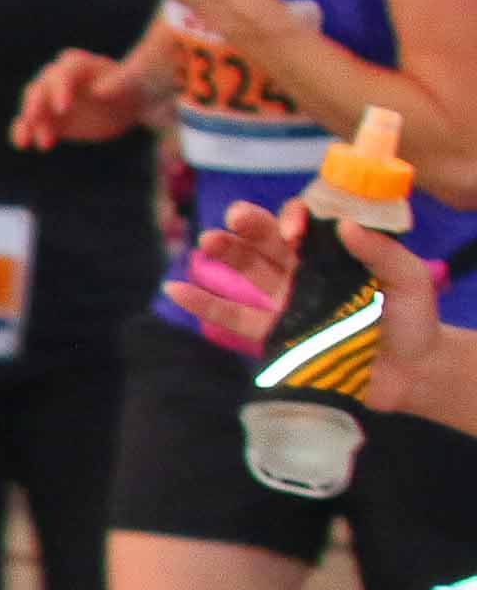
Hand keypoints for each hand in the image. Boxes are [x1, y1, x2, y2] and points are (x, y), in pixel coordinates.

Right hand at [13, 48, 156, 149]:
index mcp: (77, 65)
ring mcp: (49, 98)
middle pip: (40, 88)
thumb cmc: (131, 90)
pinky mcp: (46, 117)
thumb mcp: (132, 85)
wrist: (124, 107)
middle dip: (37, 105)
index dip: (60, 89)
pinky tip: (22, 143)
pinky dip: (23, 131)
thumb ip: (118, 84)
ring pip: (32, 107)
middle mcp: (58, 79)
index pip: (63, 73)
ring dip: (31, 123)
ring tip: (44, 144)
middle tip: (35, 121)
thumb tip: (98, 90)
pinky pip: (28, 123)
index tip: (63, 109)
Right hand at [165, 199, 449, 403]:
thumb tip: (342, 225)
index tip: (293, 230)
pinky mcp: (276, 335)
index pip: (304, 225)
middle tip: (234, 217)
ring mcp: (287, 303)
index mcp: (334, 253)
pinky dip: (203, 305)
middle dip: (248, 227)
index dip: (291, 219)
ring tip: (205, 242)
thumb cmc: (413, 320)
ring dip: (224, 255)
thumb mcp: (409, 278)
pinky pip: (235, 318)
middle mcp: (305, 272)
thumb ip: (382, 251)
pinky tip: (176, 290)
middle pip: (267, 242)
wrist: (411, 372)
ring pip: (247, 273)